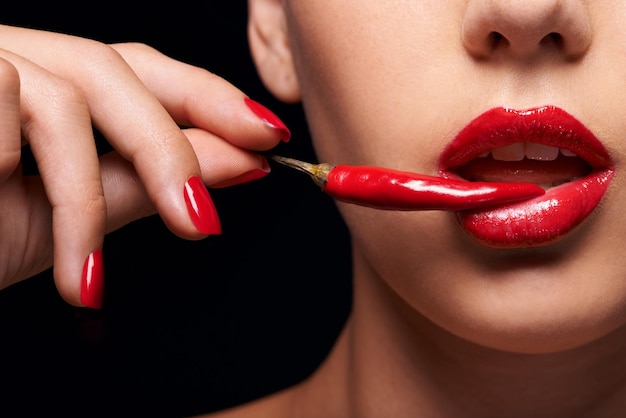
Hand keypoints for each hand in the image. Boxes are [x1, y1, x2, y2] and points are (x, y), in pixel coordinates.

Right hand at [0, 27, 289, 306]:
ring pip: (64, 98)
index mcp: (54, 88)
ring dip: (85, 200)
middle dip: (170, 147)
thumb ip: (147, 181)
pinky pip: (4, 102)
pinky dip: (9, 168)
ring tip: (84, 280)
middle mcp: (16, 58)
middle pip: (116, 71)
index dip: (209, 97)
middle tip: (205, 222)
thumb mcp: (73, 216)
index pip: (145, 71)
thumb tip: (238, 162)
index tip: (267, 138)